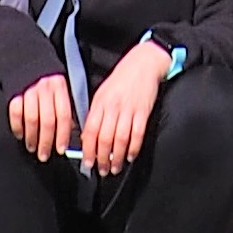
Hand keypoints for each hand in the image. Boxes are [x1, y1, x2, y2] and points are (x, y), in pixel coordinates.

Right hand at [9, 75, 72, 161]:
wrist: (28, 62)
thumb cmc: (49, 83)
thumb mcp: (62, 90)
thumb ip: (66, 110)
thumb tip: (73, 134)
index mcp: (60, 87)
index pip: (63, 114)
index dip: (63, 134)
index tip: (61, 149)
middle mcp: (45, 88)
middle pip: (47, 120)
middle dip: (46, 141)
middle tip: (44, 155)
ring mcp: (29, 90)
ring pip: (31, 118)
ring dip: (32, 137)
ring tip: (33, 147)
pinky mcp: (14, 92)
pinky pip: (15, 112)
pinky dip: (17, 126)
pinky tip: (20, 135)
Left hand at [78, 42, 166, 179]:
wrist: (144, 62)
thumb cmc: (122, 77)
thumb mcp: (103, 91)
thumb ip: (96, 112)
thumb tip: (88, 136)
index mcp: (100, 101)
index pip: (90, 130)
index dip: (88, 150)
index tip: (88, 162)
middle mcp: (113, 106)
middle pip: (104, 138)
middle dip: (102, 158)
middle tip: (102, 170)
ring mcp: (128, 109)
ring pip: (120, 139)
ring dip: (117, 158)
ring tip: (115, 168)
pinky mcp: (143, 111)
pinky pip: (137, 134)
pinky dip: (133, 148)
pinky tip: (130, 156)